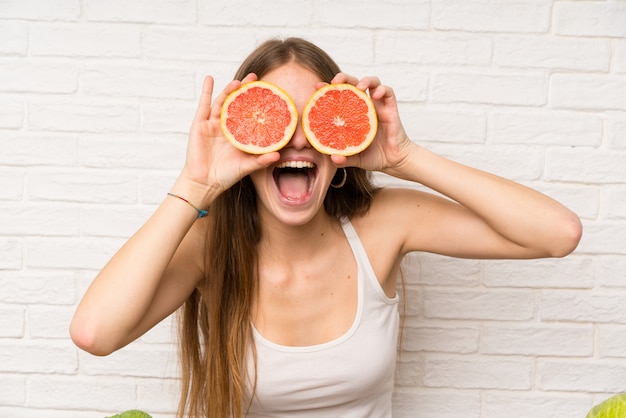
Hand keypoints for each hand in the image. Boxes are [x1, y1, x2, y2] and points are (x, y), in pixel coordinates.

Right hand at [180, 74, 280, 196]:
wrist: (204, 182)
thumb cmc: (226, 175)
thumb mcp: (246, 166)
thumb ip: (261, 160)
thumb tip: (278, 156)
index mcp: (240, 134)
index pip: (251, 114)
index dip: (258, 103)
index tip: (269, 92)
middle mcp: (228, 127)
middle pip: (238, 103)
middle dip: (246, 90)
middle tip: (256, 78)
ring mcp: (213, 124)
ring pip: (223, 102)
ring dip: (230, 89)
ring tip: (239, 80)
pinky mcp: (200, 124)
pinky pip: (204, 104)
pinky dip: (206, 91)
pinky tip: (209, 78)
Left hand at [325, 73, 413, 176]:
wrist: (393, 161)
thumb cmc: (373, 156)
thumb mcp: (355, 158)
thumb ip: (343, 159)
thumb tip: (333, 158)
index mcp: (352, 114)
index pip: (339, 96)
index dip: (329, 89)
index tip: (318, 87)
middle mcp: (364, 106)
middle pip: (354, 82)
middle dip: (344, 78)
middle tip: (336, 82)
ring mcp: (378, 106)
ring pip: (372, 82)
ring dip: (365, 80)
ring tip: (359, 87)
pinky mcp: (391, 108)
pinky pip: (388, 92)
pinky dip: (382, 90)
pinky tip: (376, 95)